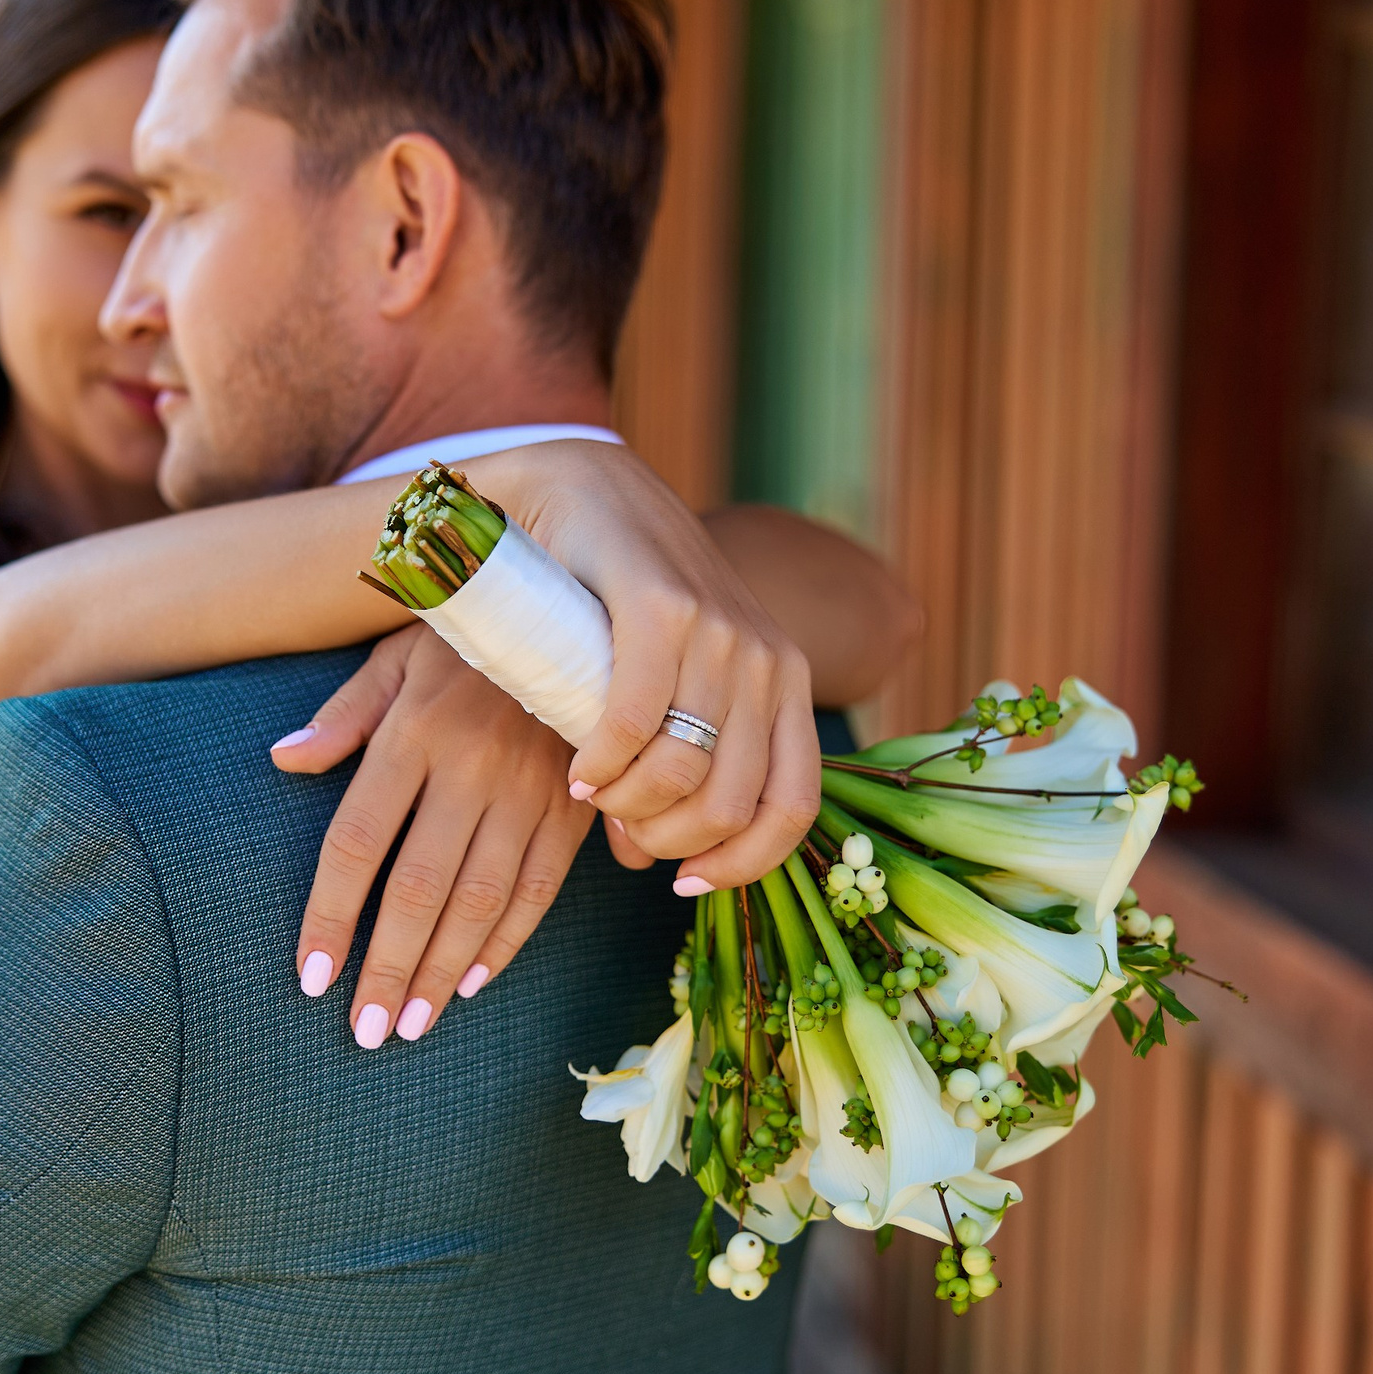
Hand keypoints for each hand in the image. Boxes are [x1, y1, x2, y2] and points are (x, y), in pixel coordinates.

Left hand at [273, 626, 595, 1045]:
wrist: (582, 606)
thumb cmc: (470, 634)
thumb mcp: (396, 652)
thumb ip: (343, 714)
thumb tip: (283, 761)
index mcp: (414, 732)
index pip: (358, 842)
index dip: (332, 915)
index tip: (310, 977)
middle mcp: (472, 767)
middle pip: (419, 887)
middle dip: (390, 967)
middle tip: (364, 1032)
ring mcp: (531, 789)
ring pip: (482, 899)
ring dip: (445, 970)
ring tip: (412, 1023)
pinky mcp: (576, 805)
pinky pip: (541, 886)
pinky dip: (508, 940)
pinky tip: (476, 981)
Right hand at [495, 444, 822, 890]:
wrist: (585, 490)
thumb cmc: (620, 605)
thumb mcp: (668, 688)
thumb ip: (669, 770)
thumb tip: (644, 862)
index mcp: (788, 683)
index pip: (794, 807)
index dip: (742, 864)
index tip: (683, 883)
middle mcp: (770, 659)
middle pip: (734, 804)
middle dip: (669, 840)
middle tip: (620, 828)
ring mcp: (722, 631)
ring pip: (686, 771)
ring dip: (629, 806)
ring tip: (595, 794)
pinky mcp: (663, 607)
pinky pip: (637, 720)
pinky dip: (602, 764)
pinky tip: (579, 771)